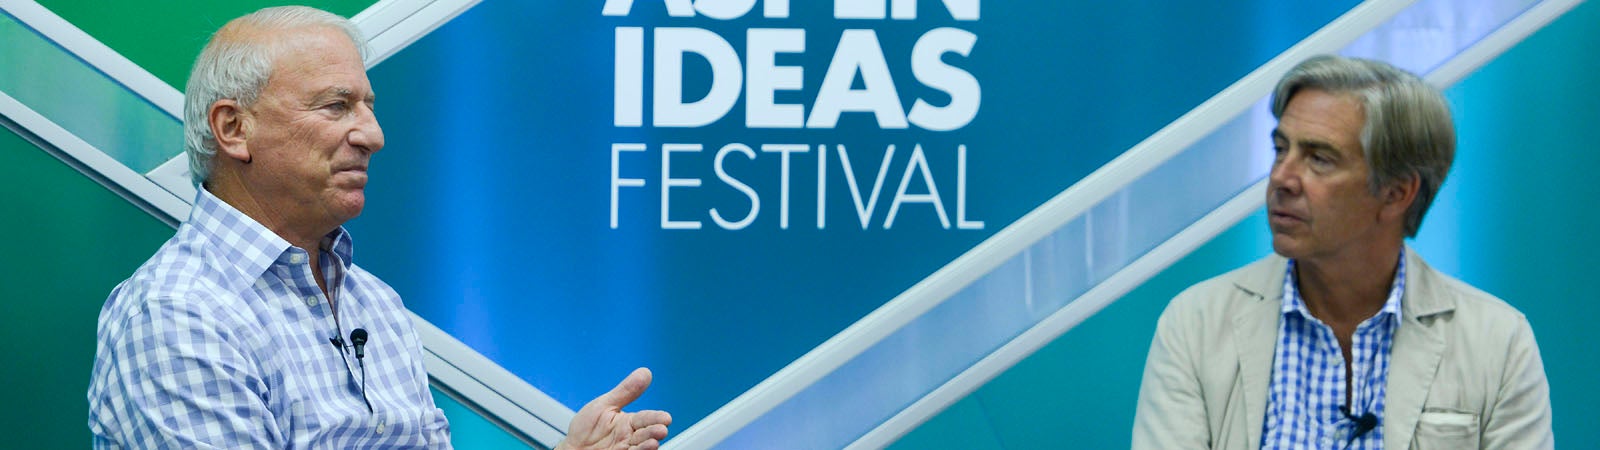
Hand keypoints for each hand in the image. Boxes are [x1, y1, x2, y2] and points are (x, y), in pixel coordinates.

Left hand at [557, 368, 671, 449]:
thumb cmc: (585, 430)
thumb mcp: (603, 405)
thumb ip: (625, 391)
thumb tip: (644, 373)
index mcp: (627, 422)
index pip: (645, 418)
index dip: (656, 417)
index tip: (666, 418)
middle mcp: (628, 437)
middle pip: (646, 433)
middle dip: (654, 431)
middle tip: (661, 429)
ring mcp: (624, 449)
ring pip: (641, 447)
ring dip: (648, 445)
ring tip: (654, 442)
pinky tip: (645, 448)